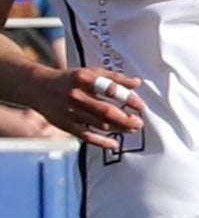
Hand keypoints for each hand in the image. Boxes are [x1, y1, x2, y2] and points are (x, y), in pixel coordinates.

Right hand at [9, 63, 145, 149]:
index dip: (129, 99)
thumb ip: (114, 78)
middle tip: (139, 122)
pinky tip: (115, 144)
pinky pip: (87, 136)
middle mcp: (77, 95)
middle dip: (126, 119)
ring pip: (99, 124)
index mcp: (84, 79)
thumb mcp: (90, 73)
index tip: (141, 106)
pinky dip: (102, 142)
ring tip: (132, 129)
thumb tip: (137, 83)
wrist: (38, 87)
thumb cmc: (71, 79)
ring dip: (119, 128)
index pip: (111, 90)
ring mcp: (71, 111)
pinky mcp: (66, 124)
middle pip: (106, 111)